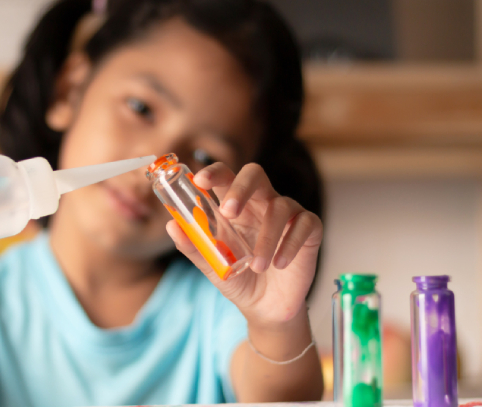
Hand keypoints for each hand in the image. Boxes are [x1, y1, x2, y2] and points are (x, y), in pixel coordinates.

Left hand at [167, 163, 321, 328]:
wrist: (265, 308)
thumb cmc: (238, 278)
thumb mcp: (212, 265)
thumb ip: (193, 246)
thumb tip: (172, 226)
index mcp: (235, 205)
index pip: (225, 176)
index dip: (214, 172)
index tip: (201, 181)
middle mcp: (261, 203)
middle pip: (254, 174)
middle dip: (241, 188)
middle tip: (228, 212)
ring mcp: (287, 213)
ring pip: (280, 206)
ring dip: (266, 237)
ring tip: (257, 266)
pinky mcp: (309, 229)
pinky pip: (305, 224)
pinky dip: (291, 243)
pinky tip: (280, 263)